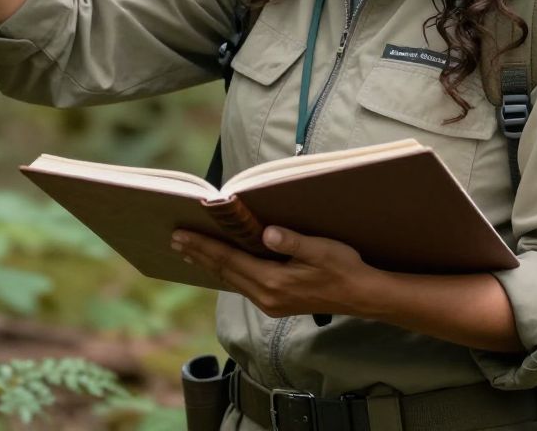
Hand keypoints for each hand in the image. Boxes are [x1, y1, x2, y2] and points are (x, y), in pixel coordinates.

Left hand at [171, 226, 374, 318]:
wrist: (362, 296)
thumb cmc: (343, 268)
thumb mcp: (320, 250)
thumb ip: (292, 241)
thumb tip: (266, 232)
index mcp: (273, 282)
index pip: (229, 261)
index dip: (203, 246)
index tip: (181, 235)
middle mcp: (266, 297)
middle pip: (224, 272)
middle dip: (198, 254)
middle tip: (174, 240)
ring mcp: (270, 303)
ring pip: (230, 281)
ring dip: (209, 265)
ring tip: (189, 251)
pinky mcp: (276, 304)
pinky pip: (242, 285)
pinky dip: (226, 272)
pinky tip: (220, 267)